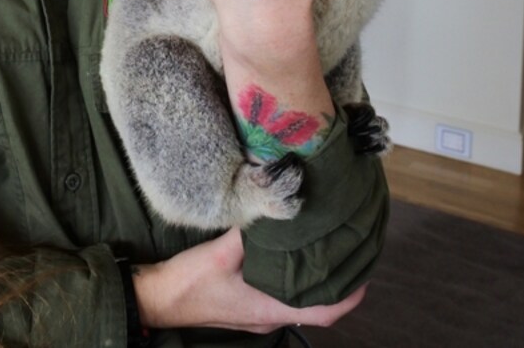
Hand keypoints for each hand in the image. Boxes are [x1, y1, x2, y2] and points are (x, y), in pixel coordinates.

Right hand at [134, 226, 365, 332]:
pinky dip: (292, 276)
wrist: (158, 298)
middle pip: (316, 306)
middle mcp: (267, 316)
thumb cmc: (190, 282)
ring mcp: (256, 313)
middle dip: (336, 281)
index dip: (349, 295)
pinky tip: (290, 251)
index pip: (324, 311)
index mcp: (268, 309)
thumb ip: (253, 233)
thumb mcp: (222, 252)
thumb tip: (279, 208)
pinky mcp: (245, 304)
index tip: (364, 270)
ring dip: (314, 278)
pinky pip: (279, 293)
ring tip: (326, 245)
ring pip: (297, 299)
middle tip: (349, 249)